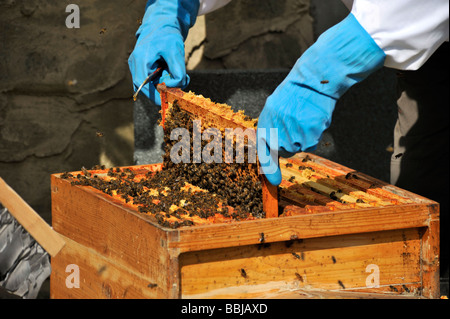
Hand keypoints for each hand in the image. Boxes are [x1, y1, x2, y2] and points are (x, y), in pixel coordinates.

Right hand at [128, 0, 199, 104]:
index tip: (170, 101)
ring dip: (166, 83)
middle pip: (147, 88)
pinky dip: (164, 79)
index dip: (156, 97)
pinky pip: (153, 80)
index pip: (144, 87)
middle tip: (181, 81)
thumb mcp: (176, 52)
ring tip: (177, 71)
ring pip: (151, 85)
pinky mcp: (143, 68)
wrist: (162, 23)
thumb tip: (176, 87)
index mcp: (140, 61)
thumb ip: (178, 72)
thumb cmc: (168, 36)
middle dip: (165, 89)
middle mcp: (135, 65)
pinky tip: (172, 70)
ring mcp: (138, 67)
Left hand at [257, 13, 385, 185]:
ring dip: (304, 138)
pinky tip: (314, 118)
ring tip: (305, 117)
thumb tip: (272, 152)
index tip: (274, 183)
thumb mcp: (275, 109)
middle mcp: (277, 131)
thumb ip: (272, 129)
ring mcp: (292, 134)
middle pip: (285, 151)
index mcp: (266, 124)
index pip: (264, 152)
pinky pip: (312, 142)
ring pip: (300, 147)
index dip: (269, 168)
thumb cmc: (294, 95)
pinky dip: (315, 133)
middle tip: (297, 123)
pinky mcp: (309, 134)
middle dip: (291, 143)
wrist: (312, 80)